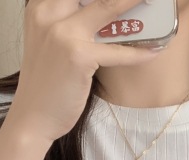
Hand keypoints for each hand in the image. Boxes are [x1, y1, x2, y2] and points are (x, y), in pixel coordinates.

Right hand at [9, 0, 163, 144]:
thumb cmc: (46, 83)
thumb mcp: (50, 42)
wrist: (32, 118)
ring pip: (109, 6)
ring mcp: (63, 33)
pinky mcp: (78, 56)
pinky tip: (154, 51)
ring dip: (136, 2)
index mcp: (41, 6)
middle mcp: (49, 12)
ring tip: (156, 2)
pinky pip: (117, 50)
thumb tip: (105, 13)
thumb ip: (69, 22)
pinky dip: (138, 52)